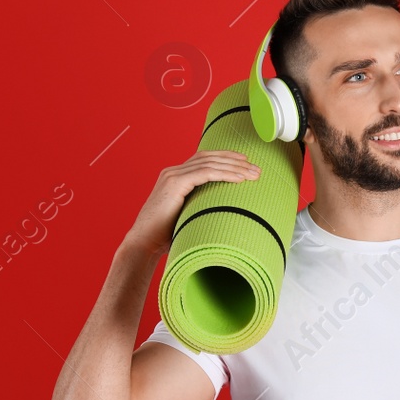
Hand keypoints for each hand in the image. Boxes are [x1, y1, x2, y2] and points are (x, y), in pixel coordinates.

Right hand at [124, 149, 259, 257]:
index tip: (246, 164)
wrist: (144, 243)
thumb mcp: (186, 216)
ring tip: (253, 173)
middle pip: (209, 157)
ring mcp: (172, 175)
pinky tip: (239, 179)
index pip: (204, 159)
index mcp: (175, 176)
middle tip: (256, 168)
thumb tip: (223, 214)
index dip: (226, 159)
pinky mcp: (174, 183)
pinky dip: (224, 174)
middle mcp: (173, 171)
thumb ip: (200, 207)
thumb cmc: (164, 236)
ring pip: (210, 163)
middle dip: (235, 161)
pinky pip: (205, 173)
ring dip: (234, 167)